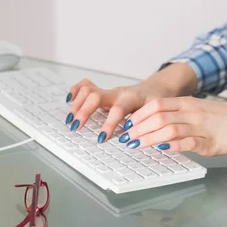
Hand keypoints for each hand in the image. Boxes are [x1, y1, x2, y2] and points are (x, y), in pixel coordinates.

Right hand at [65, 63, 197, 141]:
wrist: (155, 90)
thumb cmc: (156, 103)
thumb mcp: (156, 113)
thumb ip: (147, 124)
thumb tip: (137, 140)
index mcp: (132, 98)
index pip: (118, 109)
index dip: (109, 124)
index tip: (102, 138)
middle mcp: (117, 93)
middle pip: (96, 96)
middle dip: (84, 112)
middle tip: (76, 127)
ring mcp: (108, 91)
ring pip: (88, 90)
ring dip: (77, 105)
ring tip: (71, 121)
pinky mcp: (103, 91)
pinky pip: (86, 86)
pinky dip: (76, 91)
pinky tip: (70, 101)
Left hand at [119, 97, 226, 156]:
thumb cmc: (223, 118)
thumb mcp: (197, 110)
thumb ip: (177, 115)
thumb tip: (153, 123)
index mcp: (187, 104)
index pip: (156, 106)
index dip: (138, 115)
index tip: (127, 125)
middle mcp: (191, 113)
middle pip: (158, 117)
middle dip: (138, 129)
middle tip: (126, 138)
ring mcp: (200, 128)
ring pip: (168, 129)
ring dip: (148, 138)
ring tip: (136, 145)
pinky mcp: (209, 143)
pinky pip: (187, 143)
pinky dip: (171, 146)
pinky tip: (161, 149)